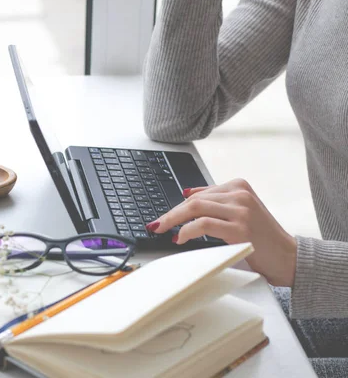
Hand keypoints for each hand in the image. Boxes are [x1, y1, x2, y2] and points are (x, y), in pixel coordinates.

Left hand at [145, 179, 297, 286]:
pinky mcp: (240, 227)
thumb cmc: (262, 238)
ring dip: (174, 221)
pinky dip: (187, 231)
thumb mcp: (240, 212)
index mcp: (239, 186)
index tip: (163, 217)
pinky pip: (203, 224)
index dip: (177, 206)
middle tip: (155, 224)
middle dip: (170, 213)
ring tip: (163, 231)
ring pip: (195, 208)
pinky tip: (180, 238)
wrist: (288, 257)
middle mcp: (240, 194)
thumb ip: (217, 202)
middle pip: (194, 200)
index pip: (200, 194)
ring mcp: (240, 210)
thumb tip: (187, 194)